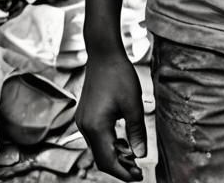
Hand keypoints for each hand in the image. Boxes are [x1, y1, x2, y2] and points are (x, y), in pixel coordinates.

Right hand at [75, 51, 147, 180]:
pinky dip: (110, 144)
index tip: (138, 177)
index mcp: (96, 127)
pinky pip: (97, 137)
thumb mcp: (133, 105)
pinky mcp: (86, 115)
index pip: (107, 161)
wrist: (103, 54)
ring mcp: (83, 121)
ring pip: (98, 148)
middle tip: (138, 172)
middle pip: (101, 157)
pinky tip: (124, 143)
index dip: (123, 172)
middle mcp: (85, 127)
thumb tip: (140, 156)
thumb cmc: (120, 76)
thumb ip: (136, 133)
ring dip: (115, 155)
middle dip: (120, 166)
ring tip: (134, 158)